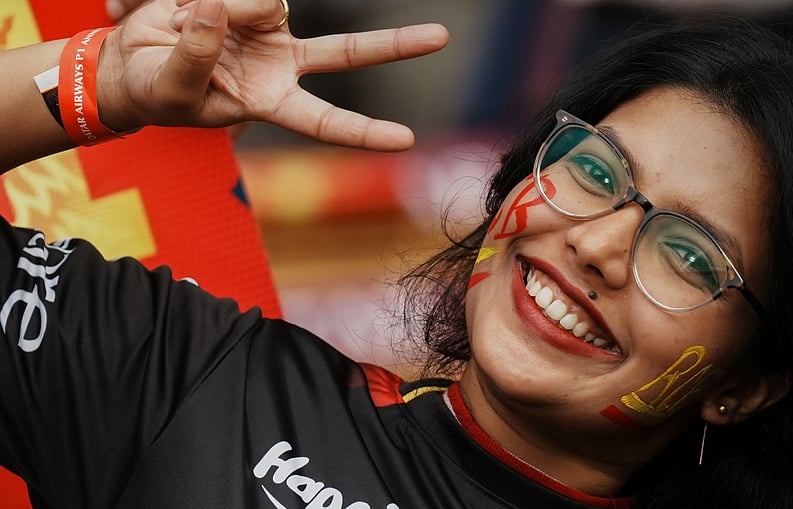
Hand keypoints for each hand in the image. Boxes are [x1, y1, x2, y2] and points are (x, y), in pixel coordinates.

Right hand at [99, 0, 448, 150]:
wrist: (133, 60)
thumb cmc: (156, 91)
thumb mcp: (172, 88)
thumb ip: (197, 55)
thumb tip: (221, 9)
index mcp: (271, 102)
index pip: (326, 121)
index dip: (364, 131)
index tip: (406, 140)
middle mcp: (283, 66)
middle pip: (347, 54)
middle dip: (393, 45)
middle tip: (441, 37)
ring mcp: (271, 31)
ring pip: (270, 3)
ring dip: (224, 8)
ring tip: (178, 21)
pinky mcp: (253, 2)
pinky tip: (183, 8)